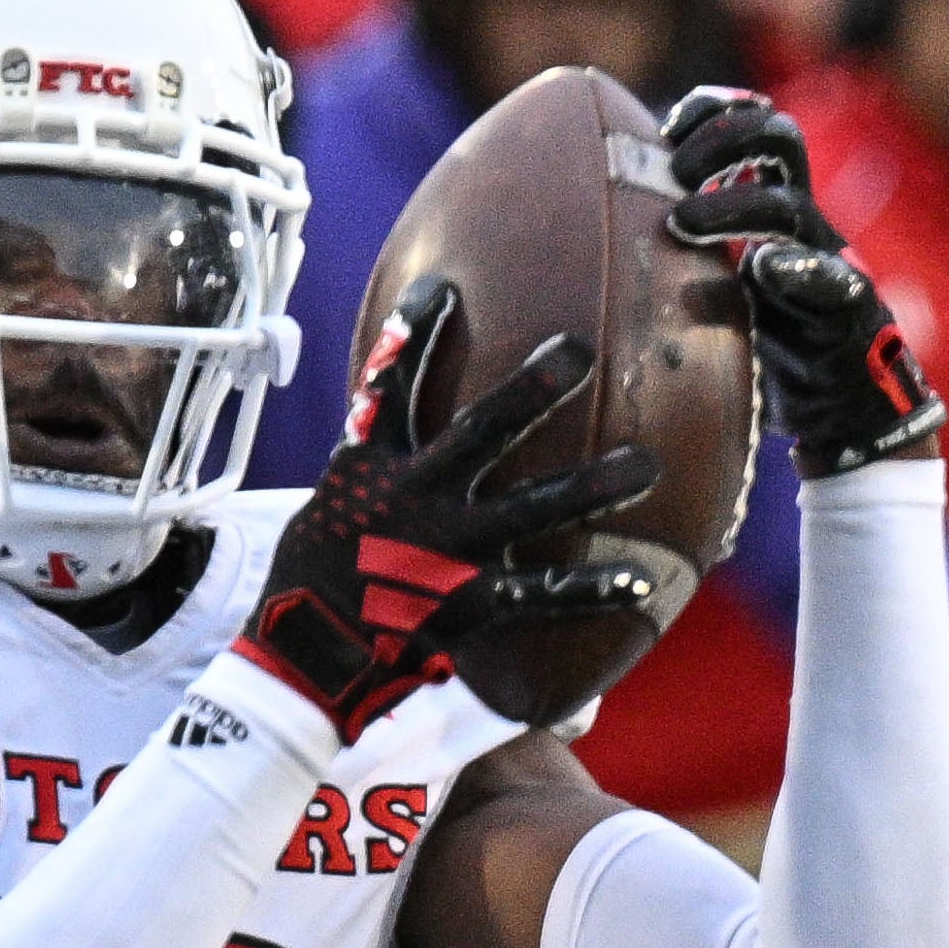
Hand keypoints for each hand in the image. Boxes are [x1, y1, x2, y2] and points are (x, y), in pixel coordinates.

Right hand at [235, 283, 660, 742]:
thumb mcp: (329, 507)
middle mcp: (415, 497)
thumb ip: (369, 472)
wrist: (302, 657)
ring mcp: (446, 549)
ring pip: (532, 508)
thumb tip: (388, 442)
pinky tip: (640, 584)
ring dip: (593, 486)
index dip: (412, 332)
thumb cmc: (311, 582)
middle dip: (533, 387)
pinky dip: (591, 590)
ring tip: (647, 466)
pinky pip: (542, 594)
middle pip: (483, 429)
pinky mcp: (467, 603)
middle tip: (579, 350)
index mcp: (372, 468)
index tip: (443, 290)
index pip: (389, 384)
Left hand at [657, 86, 946, 476]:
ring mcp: (827, 263)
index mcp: (774, 207)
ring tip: (684, 222)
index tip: (665, 129)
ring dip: (736, 205)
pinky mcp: (846, 312)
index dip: (712, 113)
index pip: (752, 128)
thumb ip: (679, 258)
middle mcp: (803, 223)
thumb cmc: (769, 349)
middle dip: (724, 139)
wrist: (842, 412)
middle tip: (677, 171)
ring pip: (791, 207)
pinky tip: (767, 268)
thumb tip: (592, 238)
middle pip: (780, 139)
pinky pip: (832, 282)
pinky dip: (798, 271)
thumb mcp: (716, 291)